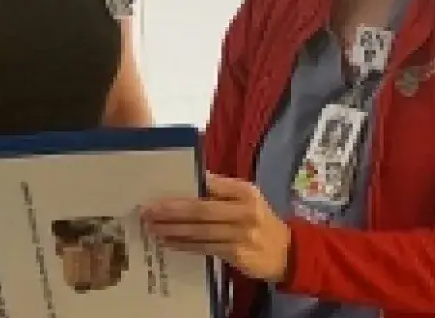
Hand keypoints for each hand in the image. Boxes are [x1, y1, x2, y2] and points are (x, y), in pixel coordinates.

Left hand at [141, 174, 290, 282]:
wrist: (286, 252)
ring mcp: (241, 234)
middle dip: (171, 210)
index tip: (159, 190)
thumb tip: (191, 179)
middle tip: (148, 211)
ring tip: (152, 227)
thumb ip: (222, 191)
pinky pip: (204, 248)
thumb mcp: (248, 199)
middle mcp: (244, 211)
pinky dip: (184, 245)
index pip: (210, 185)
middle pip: (201, 209)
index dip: (183, 188)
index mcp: (244, 192)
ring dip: (173, 229)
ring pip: (200, 231)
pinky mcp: (237, 254)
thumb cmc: (260, 221)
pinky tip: (168, 243)